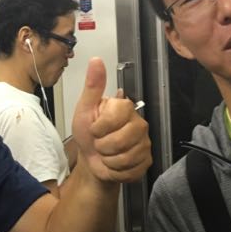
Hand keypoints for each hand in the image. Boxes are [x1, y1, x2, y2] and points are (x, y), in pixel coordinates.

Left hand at [71, 58, 150, 183]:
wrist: (91, 159)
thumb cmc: (87, 133)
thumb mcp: (84, 110)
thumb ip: (92, 87)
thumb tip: (96, 60)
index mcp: (124, 108)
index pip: (115, 117)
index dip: (99, 128)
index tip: (94, 128)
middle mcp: (139, 123)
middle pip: (122, 140)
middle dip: (103, 146)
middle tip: (100, 142)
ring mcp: (145, 142)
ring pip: (126, 157)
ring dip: (109, 160)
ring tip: (107, 153)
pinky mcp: (146, 160)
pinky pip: (131, 169)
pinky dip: (116, 170)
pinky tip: (114, 164)